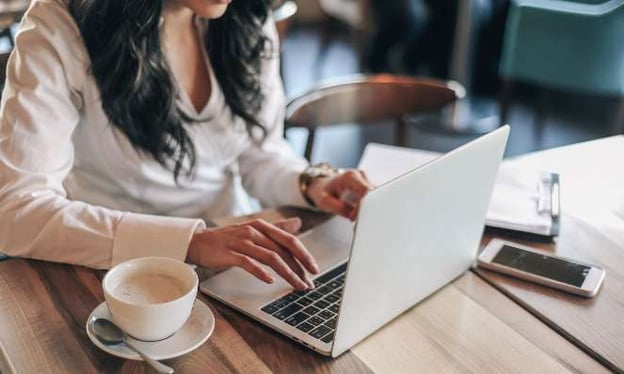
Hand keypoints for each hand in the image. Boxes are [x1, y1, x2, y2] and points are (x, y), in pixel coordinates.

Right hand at [186, 217, 318, 289]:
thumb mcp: (254, 229)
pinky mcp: (229, 253)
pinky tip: (270, 281)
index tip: (314, 269)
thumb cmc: (228, 238)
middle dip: (299, 268)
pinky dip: (261, 272)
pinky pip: (249, 263)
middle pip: (282, 250)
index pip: (289, 240)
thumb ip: (276, 228)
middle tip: (308, 283)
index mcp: (262, 226)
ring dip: (287, 273)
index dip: (304, 254)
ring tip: (296, 285)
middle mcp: (254, 231)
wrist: (199, 242)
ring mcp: (241, 242)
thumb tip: (297, 223)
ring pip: (270, 258)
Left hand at [306, 169, 372, 219]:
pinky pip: (372, 199)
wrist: (323, 185)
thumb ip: (338, 208)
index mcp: (350, 176)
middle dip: (366, 210)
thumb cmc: (323, 191)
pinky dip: (367, 208)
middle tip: (356, 221)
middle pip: (372, 194)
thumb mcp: (324, 201)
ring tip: (356, 218)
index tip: (353, 217)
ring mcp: (365, 181)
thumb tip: (353, 216)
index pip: (364, 191)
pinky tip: (359, 214)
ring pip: (374, 198)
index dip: (362, 206)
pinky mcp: (368, 187)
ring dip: (367, 210)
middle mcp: (360, 176)